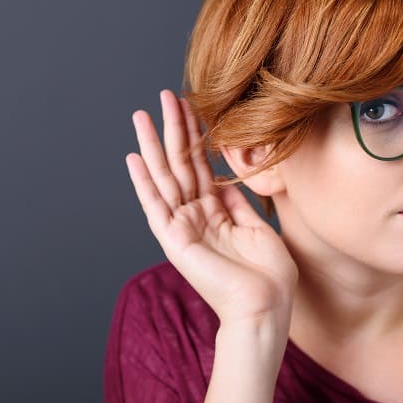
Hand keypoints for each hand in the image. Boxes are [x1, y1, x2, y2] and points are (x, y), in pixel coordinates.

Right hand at [125, 90, 297, 326]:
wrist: (266, 308)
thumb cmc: (268, 277)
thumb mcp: (257, 229)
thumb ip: (238, 203)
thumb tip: (226, 179)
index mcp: (215, 213)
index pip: (200, 165)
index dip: (196, 135)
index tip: (191, 104)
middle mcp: (194, 217)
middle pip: (180, 164)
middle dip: (172, 129)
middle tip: (164, 95)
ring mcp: (182, 228)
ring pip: (164, 177)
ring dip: (152, 145)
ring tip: (141, 115)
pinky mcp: (174, 241)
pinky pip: (155, 206)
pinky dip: (143, 182)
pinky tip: (133, 157)